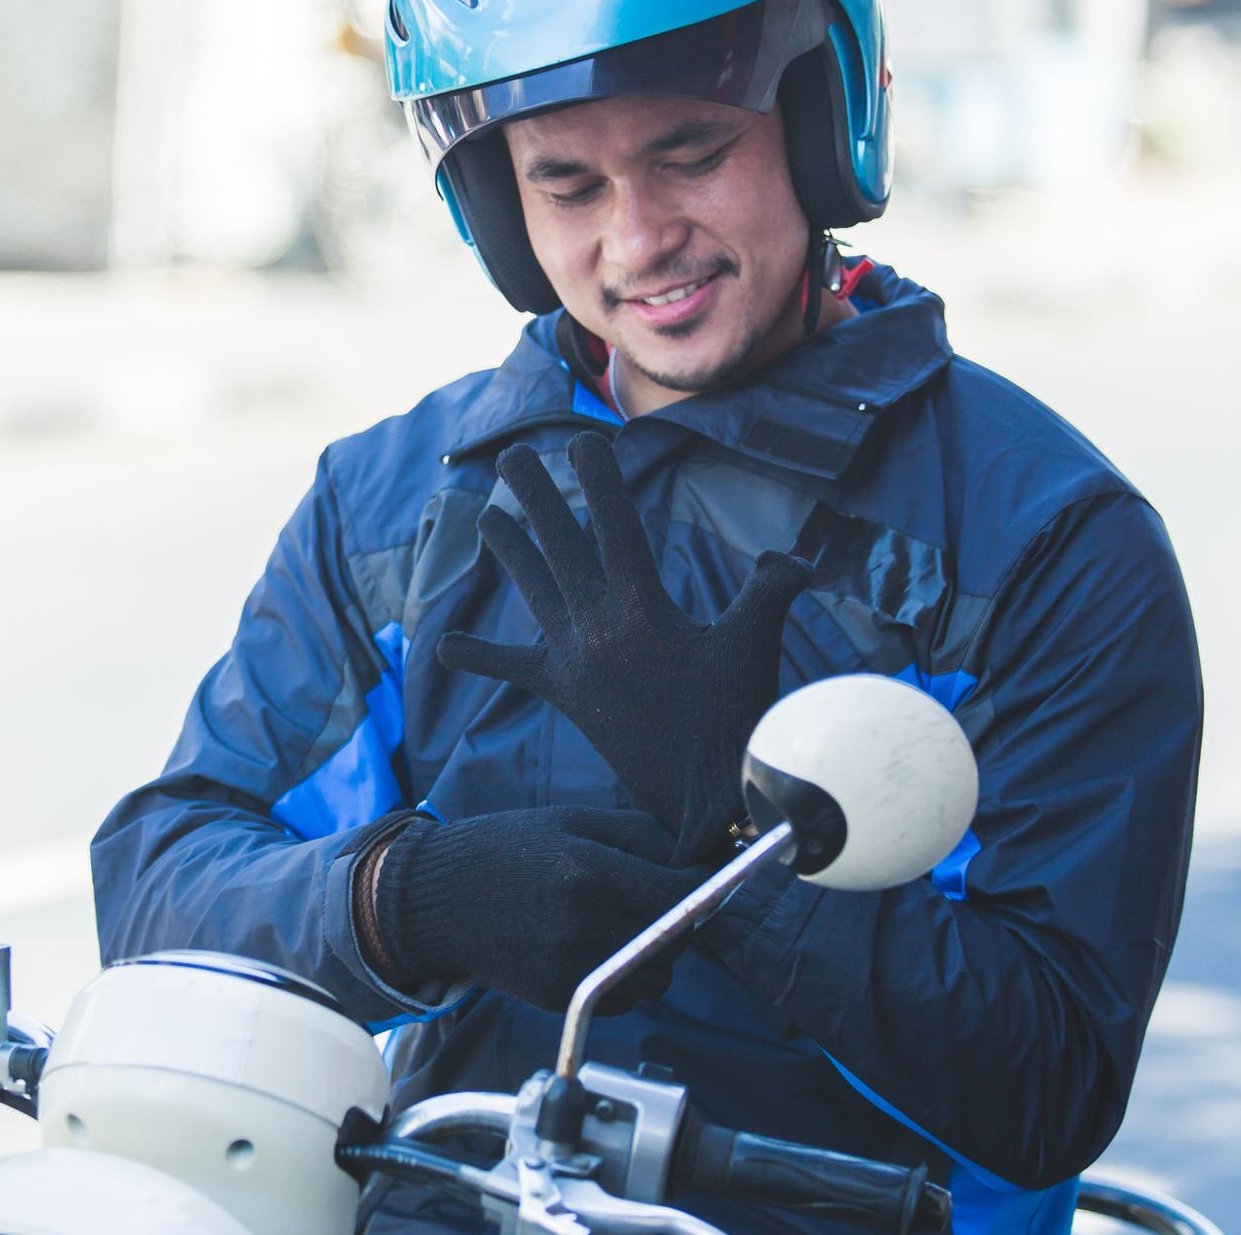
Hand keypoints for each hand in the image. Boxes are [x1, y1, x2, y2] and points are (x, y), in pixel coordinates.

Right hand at [365, 807, 710, 1012]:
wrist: (437, 901)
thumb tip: (698, 857)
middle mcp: (586, 925)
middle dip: (678, 918)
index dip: (699, 885)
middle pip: (676, 937)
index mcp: (591, 872)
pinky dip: (627, 978)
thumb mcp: (571, 821)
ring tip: (621, 924)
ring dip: (655, 953)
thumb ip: (640, 835)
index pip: (682, 893)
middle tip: (652, 898)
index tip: (694, 876)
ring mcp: (573, 968)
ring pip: (657, 974)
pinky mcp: (562, 997)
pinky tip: (598, 948)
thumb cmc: (505, 850)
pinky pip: (625, 997)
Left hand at [438, 433, 811, 864]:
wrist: (705, 798)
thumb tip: (794, 558)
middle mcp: (597, 628)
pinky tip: (445, 646)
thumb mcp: (757, 646)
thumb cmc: (736, 718)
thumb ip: (771, 592)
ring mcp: (574, 661)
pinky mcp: (563, 692)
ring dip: (508, 550)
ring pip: (533, 590)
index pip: (615, 528)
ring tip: (485, 517)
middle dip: (535, 497)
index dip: (598, 481)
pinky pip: (513, 668)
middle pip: (559, 546)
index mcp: (643, 610)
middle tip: (513, 459)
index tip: (581, 442)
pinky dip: (480, 656)